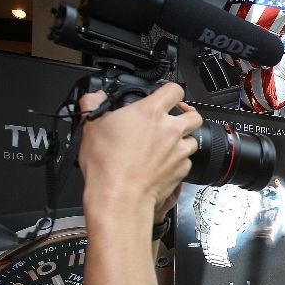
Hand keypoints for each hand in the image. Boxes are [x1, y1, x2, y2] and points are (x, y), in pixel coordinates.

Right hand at [77, 84, 200, 213]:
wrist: (120, 195)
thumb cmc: (107, 164)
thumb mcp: (91, 127)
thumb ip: (94, 105)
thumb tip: (94, 98)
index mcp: (150, 112)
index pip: (174, 89)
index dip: (171, 91)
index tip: (166, 96)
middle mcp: (170, 129)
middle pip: (194, 115)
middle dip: (185, 116)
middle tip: (172, 121)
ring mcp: (179, 150)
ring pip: (193, 139)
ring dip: (183, 139)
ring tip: (167, 144)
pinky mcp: (182, 169)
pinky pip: (187, 160)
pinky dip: (179, 160)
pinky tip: (164, 163)